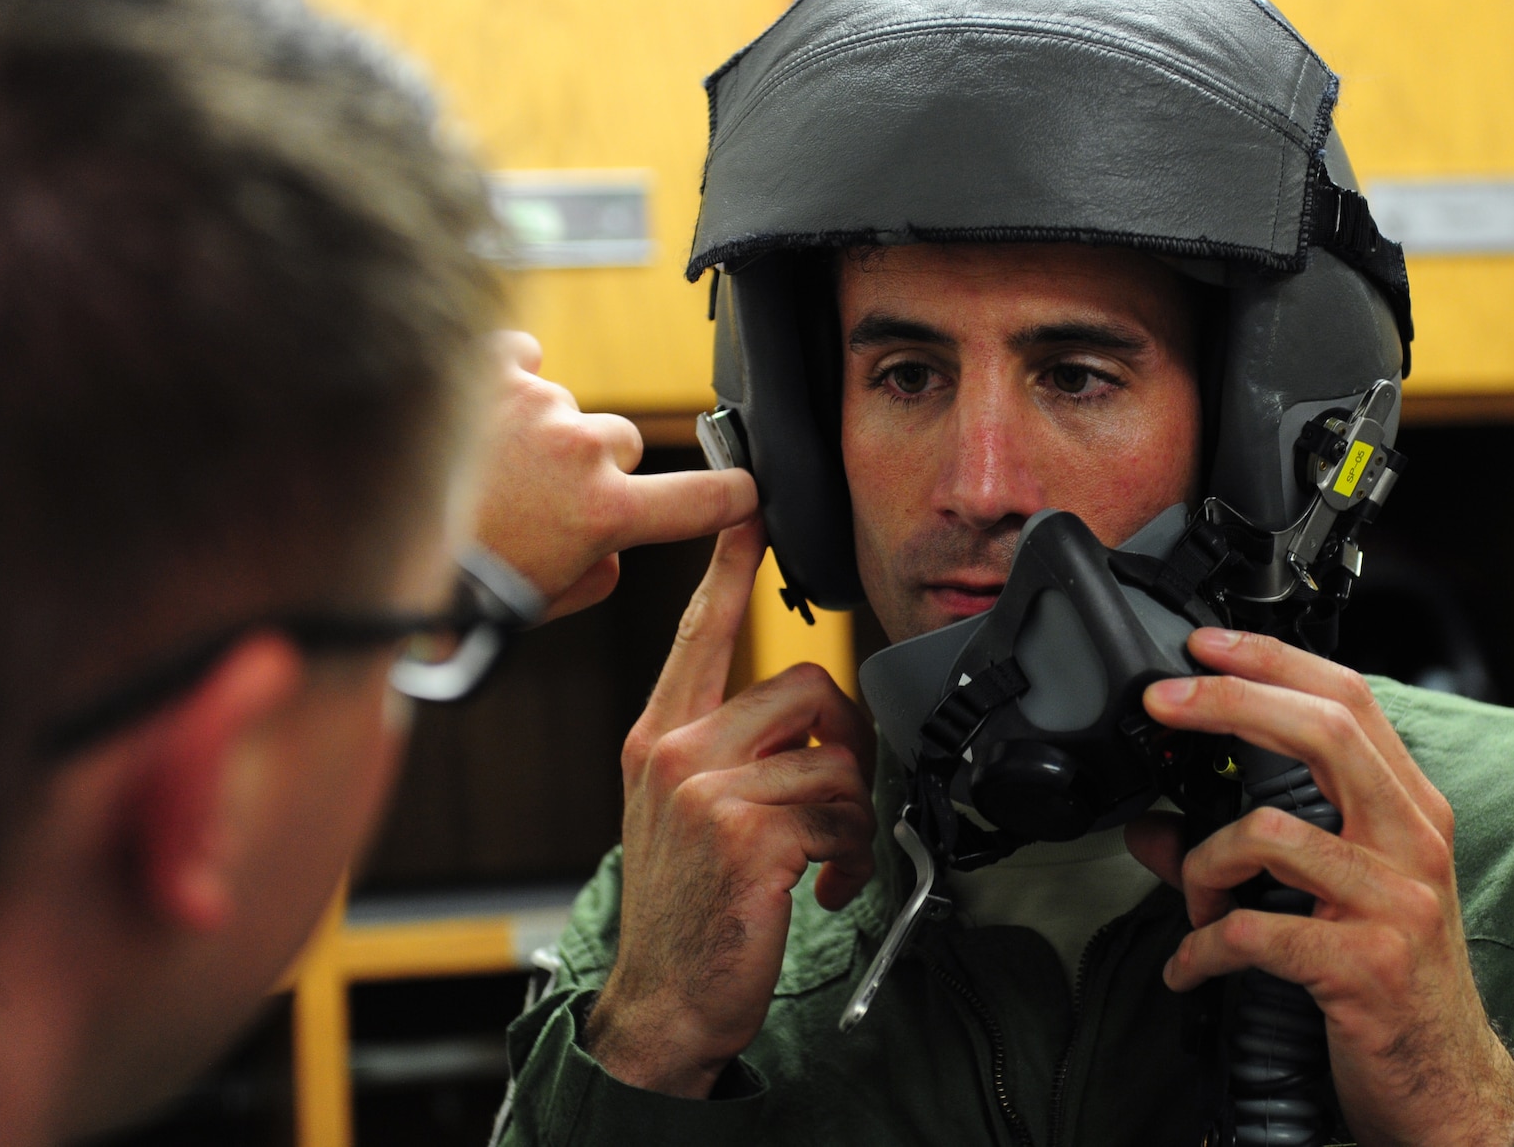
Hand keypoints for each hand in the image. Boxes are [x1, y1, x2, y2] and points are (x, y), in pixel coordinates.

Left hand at [472, 331, 757, 619]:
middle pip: (621, 443)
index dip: (736, 496)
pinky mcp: (490, 370)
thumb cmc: (454, 585)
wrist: (359, 550)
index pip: (703, 499)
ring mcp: (537, 403)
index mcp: (604, 512)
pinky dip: (512, 377)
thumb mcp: (552, 599)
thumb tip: (616, 541)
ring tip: (483, 468)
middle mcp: (580, 449)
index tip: (748, 491)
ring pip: (566, 408)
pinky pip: (523, 357)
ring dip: (539, 431)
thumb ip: (605, 566)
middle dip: (593, 468)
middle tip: (538, 499)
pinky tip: (484, 407)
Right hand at [584, 519, 876, 1096]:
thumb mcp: (684, 816)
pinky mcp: (746, 834)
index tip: (750, 509)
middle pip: (808, 688)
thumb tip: (811, 728)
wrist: (662, 1003)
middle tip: (841, 800)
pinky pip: (842, 813)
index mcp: (659, 736)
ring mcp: (708, 791)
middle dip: (848, 745)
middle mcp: (676, 751)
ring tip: (828, 857)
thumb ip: (728, 755)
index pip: (699, 631)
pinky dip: (853, 857)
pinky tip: (825, 887)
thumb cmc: (687, 911)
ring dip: (854, 818)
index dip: (730, 566)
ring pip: (835, 758)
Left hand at [1126, 628, 1513, 1146]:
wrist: (1446, 1085)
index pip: (1348, 699)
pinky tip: (1189, 966)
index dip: (1272, 661)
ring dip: (1205, 867)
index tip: (1204, 646)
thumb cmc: (1391, 982)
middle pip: (1322, 731)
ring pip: (1271, 834)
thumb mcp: (1330, 899)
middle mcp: (1411, 841)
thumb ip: (1244, 854)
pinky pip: (1256, 932)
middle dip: (1228, 702)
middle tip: (1163, 702)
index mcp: (1409, 810)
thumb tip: (1151, 829)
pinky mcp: (1365, 965)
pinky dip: (1203, 948)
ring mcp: (1394, 901)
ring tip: (1196, 907)